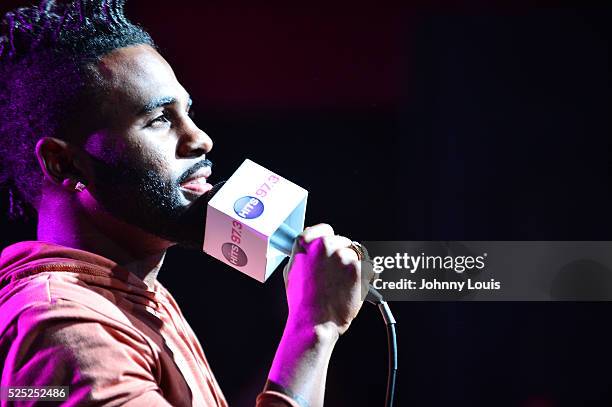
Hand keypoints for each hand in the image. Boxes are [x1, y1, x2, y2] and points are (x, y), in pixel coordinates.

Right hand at [282, 223, 372, 337]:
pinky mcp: (357, 267)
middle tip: (338, 276)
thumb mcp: (291, 271)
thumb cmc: (302, 302)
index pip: (326, 230)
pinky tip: (355, 288)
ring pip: (357, 254)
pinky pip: (368, 267)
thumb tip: (309, 247)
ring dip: (355, 267)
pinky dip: (366, 278)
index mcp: (305, 242)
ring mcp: (341, 255)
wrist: (314, 322)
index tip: (333, 250)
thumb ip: (302, 255)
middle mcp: (323, 244)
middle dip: (344, 257)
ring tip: (345, 286)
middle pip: (343, 242)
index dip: (331, 241)